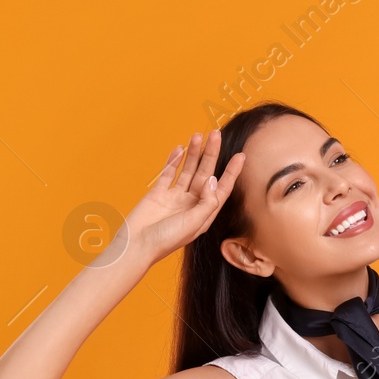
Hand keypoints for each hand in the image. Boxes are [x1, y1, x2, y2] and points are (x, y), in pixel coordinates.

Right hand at [125, 131, 246, 264]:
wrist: (137, 245)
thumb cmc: (167, 239)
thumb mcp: (195, 223)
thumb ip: (207, 202)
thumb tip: (213, 179)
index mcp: (205, 213)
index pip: (222, 188)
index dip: (232, 172)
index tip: (241, 155)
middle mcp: (193, 203)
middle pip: (206, 174)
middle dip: (212, 154)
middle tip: (216, 134)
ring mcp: (175, 197)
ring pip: (188, 170)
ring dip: (194, 154)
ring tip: (199, 136)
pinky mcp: (159, 193)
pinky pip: (169, 173)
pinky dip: (174, 161)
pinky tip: (180, 149)